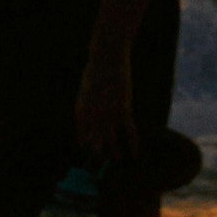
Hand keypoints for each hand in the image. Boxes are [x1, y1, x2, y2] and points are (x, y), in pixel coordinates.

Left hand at [73, 47, 134, 166]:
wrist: (107, 57)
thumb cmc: (96, 70)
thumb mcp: (86, 90)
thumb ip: (88, 106)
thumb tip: (93, 117)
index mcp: (81, 112)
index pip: (82, 138)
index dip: (87, 145)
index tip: (92, 149)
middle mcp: (93, 117)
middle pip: (96, 143)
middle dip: (99, 153)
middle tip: (103, 159)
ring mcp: (108, 115)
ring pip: (112, 141)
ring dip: (115, 152)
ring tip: (117, 158)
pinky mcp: (123, 110)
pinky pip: (129, 132)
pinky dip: (133, 144)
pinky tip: (135, 154)